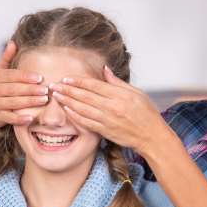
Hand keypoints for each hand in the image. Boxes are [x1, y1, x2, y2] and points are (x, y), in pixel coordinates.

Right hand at [0, 40, 47, 128]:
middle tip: (45, 90)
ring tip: (43, 100)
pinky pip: (9, 117)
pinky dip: (20, 119)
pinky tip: (31, 117)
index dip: (26, 77)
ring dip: (29, 102)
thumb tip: (12, 42)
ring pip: (13, 102)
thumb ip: (6, 58)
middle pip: (13, 89)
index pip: (11, 75)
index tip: (40, 78)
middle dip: (31, 89)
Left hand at [50, 66, 166, 153]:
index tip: (67, 78)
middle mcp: (112, 107)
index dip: (79, 81)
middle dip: (68, 90)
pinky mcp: (105, 131)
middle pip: (85, 96)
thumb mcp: (136, 92)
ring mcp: (108, 120)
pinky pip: (87, 122)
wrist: (151, 136)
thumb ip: (117, 82)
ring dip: (68, 101)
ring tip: (57, 96)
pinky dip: (75, 116)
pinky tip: (67, 110)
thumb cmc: (146, 113)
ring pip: (83, 109)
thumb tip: (105, 69)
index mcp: (120, 95)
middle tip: (54, 85)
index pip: (94, 85)